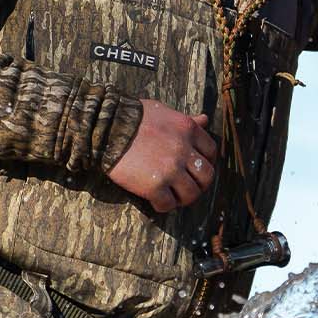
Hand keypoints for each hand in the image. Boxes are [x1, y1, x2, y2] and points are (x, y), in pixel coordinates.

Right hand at [108, 99, 219, 213]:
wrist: (106, 127)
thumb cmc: (133, 116)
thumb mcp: (163, 111)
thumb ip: (186, 119)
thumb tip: (204, 119)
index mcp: (188, 130)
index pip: (211, 151)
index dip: (206, 162)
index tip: (196, 168)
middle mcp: (183, 150)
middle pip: (207, 176)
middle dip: (200, 184)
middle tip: (188, 187)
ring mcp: (170, 169)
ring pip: (191, 193)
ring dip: (184, 198)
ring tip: (173, 197)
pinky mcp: (154, 185)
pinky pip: (168, 204)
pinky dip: (164, 206)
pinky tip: (156, 201)